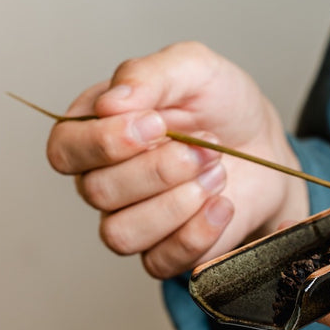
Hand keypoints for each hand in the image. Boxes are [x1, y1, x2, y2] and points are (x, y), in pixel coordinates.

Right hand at [45, 42, 309, 278]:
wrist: (264, 145)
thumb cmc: (220, 105)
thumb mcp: (192, 67)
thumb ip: (148, 74)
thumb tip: (111, 102)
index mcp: (94, 129)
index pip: (65, 149)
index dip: (106, 142)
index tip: (158, 123)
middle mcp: (102, 179)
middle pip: (97, 192)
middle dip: (160, 169)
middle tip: (206, 146)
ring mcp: (129, 220)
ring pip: (120, 234)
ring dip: (177, 203)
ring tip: (216, 172)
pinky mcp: (162, 252)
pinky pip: (159, 262)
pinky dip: (197, 233)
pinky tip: (222, 204)